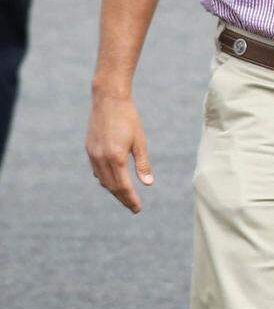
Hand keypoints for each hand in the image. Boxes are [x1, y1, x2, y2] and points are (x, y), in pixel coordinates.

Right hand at [86, 93, 153, 213]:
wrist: (108, 100)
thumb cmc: (129, 119)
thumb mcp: (140, 141)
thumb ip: (143, 164)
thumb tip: (148, 184)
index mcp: (116, 157)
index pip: (123, 186)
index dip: (131, 199)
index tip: (138, 209)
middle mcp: (101, 158)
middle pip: (112, 187)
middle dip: (123, 199)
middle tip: (133, 208)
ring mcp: (93, 154)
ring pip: (102, 180)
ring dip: (113, 190)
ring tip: (125, 197)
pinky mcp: (89, 149)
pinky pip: (96, 170)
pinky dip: (105, 179)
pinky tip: (112, 182)